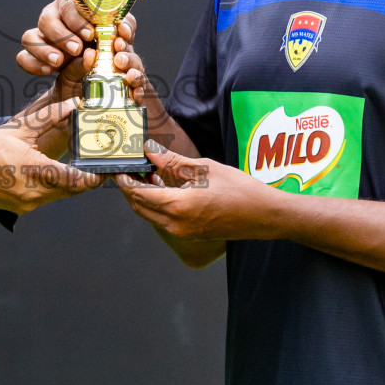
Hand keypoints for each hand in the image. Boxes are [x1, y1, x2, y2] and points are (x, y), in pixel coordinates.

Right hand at [0, 97, 106, 213]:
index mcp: (36, 172)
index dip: (96, 176)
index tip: (107, 169)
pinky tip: (52, 172)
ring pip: (60, 194)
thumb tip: (73, 105)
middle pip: (72, 188)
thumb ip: (49, 118)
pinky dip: (54, 185)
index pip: (77, 180)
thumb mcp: (19, 129)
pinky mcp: (22, 208)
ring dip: (70, 181)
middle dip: (86, 177)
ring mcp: (28, 203)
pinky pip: (46, 197)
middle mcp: (35, 193)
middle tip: (98, 164)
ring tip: (80, 166)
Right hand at [16, 0, 138, 99]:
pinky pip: (22, 57)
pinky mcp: (33, 56)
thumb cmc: (108, 43)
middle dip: (61, 35)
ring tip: (59, 62)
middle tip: (77, 49)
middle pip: (46, 19)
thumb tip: (122, 31)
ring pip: (29, 36)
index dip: (78, 20)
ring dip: (44, 49)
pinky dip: (33, 64)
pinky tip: (49, 70)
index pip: (68, 5)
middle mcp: (53, 17)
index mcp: (73, 6)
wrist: (97, 70)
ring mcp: (40, 37)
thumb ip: (125, 28)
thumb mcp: (120, 33)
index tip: (91, 34)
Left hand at [115, 140, 269, 241]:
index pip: (139, 194)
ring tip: (149, 175)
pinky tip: (165, 188)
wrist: (265, 216)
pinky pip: (164, 220)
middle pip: (140, 207)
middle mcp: (176, 224)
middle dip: (131, 189)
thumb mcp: (205, 168)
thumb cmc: (240, 190)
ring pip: (151, 215)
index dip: (126, 181)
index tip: (120, 168)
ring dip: (145, 197)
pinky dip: (158, 205)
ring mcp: (183, 233)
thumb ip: (173, 161)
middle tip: (131, 169)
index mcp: (178, 206)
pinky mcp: (191, 234)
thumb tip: (150, 149)